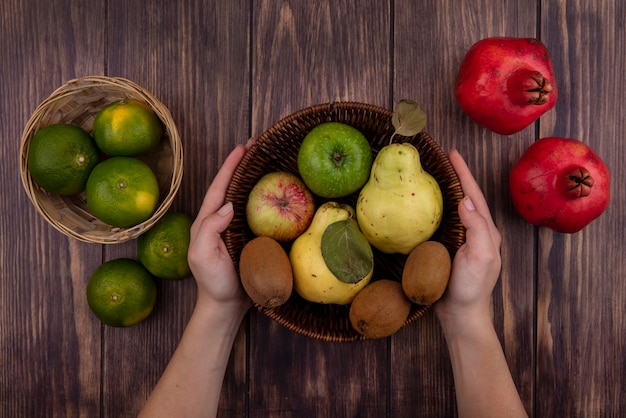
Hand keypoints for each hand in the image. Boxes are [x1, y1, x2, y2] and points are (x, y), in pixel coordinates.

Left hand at [187, 139, 254, 313]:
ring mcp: (234, 228)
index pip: (219, 187)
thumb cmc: (213, 282)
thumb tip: (228, 204)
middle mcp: (220, 220)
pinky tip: (274, 191)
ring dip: (252, 177)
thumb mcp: (203, 256)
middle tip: (256, 145)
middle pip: (231, 186)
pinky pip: (255, 212)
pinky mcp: (247, 237)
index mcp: (207, 221)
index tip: (242, 148)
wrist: (226, 306)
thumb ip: (209, 229)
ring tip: (265, 160)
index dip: (230, 166)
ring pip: (243, 196)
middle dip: (242, 165)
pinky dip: (263, 197)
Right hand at [434, 149, 501, 329]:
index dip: (463, 173)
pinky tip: (428, 206)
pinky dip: (439, 208)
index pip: (474, 195)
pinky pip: (446, 221)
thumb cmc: (471, 289)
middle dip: (457, 176)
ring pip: (457, 208)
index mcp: (486, 231)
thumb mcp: (479, 257)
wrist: (462, 316)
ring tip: (436, 174)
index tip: (452, 154)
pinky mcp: (451, 249)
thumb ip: (477, 228)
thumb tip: (465, 200)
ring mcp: (464, 241)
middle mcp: (477, 233)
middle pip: (467, 197)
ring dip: (448, 189)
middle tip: (443, 158)